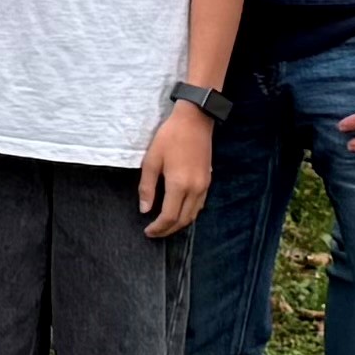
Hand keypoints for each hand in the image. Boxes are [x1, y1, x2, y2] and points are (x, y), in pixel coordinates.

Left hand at [138, 100, 217, 237]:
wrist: (195, 120)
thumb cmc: (170, 137)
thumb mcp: (151, 160)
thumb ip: (147, 187)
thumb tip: (145, 210)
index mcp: (179, 184)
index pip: (169, 216)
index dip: (158, 228)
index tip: (147, 231)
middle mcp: (195, 189)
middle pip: (183, 220)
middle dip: (168, 230)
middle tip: (154, 233)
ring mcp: (204, 186)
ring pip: (193, 215)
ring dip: (179, 224)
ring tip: (165, 226)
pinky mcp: (209, 181)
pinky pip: (199, 205)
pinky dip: (188, 214)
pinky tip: (178, 212)